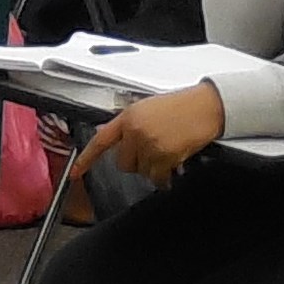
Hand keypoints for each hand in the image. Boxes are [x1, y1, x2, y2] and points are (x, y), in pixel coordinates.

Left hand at [77, 83, 228, 187]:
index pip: (101, 140)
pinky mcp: (164, 156)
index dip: (87, 158)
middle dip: (137, 162)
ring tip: (167, 153)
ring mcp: (149, 144)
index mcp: (129, 116)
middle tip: (152, 152)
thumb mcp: (149, 108)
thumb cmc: (183, 106)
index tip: (77, 172)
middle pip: (123, 163)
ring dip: (154, 168)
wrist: (206, 106)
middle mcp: (135, 130)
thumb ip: (130, 124)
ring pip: (142, 172)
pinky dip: (165, 177)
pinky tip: (173, 167)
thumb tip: (113, 139)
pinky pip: (157, 177)